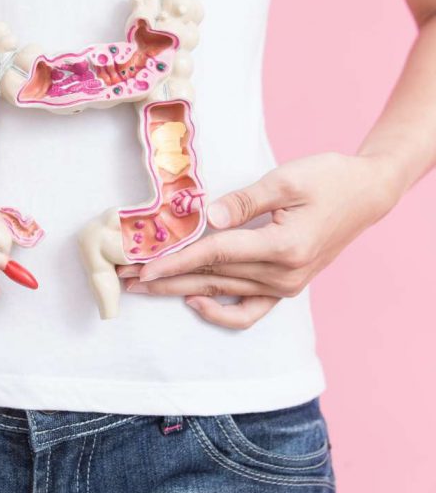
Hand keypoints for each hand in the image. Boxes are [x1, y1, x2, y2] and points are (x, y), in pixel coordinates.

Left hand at [118, 152, 397, 328]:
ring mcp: (286, 286)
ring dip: (179, 290)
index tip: (143, 267)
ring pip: (221, 292)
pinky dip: (221, 312)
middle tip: (125, 279)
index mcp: (284, 247)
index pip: (216, 255)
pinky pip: (249, 311)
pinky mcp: (286, 287)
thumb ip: (245, 201)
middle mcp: (284, 275)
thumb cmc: (329, 179)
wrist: (367, 194)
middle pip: (210, 278)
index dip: (177, 260)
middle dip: (164, 279)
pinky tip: (195, 301)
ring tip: (144, 288)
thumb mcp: (288, 179)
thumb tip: (207, 218)